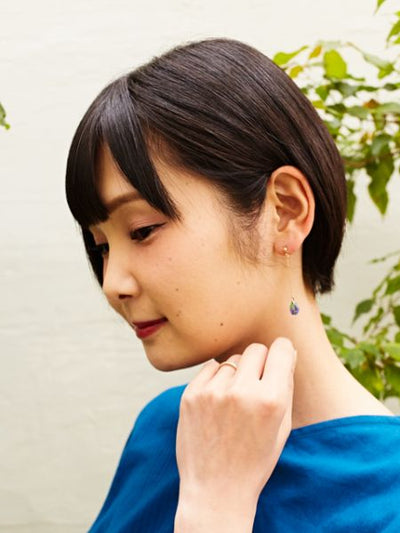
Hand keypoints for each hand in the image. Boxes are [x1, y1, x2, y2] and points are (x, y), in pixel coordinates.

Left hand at [174, 339, 296, 532]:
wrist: (215, 490)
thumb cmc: (255, 460)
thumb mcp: (282, 427)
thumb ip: (286, 386)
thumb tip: (286, 351)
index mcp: (270, 400)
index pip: (281, 349)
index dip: (284, 352)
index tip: (281, 357)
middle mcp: (241, 391)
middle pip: (255, 349)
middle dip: (261, 362)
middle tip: (258, 383)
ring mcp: (212, 392)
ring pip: (232, 360)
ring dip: (237, 374)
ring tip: (235, 402)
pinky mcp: (190, 395)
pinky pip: (210, 369)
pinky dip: (217, 380)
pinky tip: (218, 404)